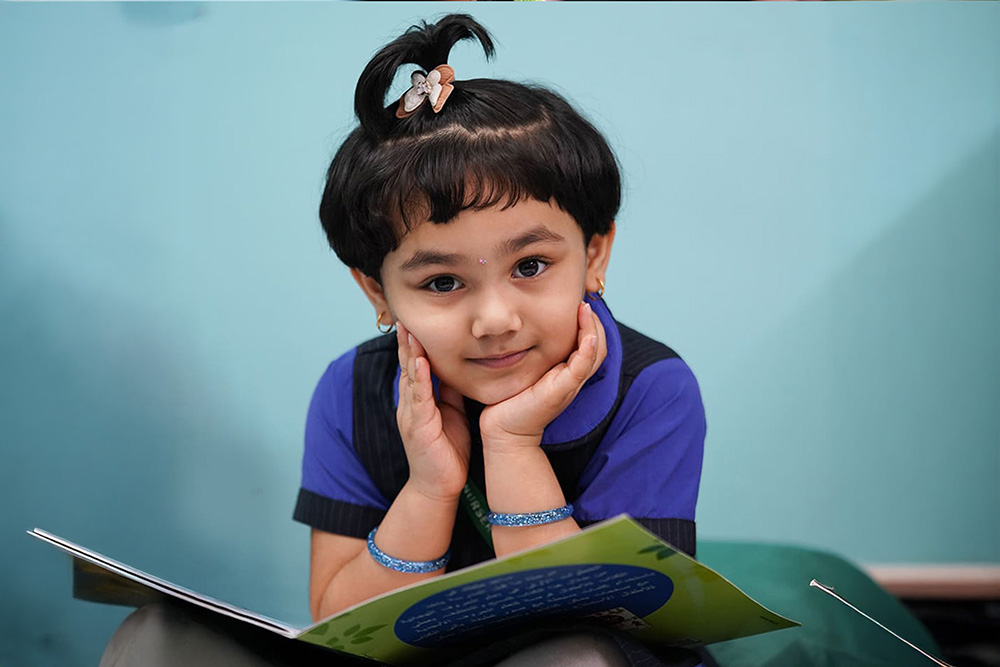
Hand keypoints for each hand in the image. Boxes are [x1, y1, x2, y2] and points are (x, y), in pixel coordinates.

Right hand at [396, 322, 471, 500]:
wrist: (439, 486)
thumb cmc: (447, 452)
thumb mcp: (451, 414)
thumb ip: (450, 392)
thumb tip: (458, 368)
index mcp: (418, 400)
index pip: (414, 364)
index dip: (413, 342)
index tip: (415, 319)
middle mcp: (410, 404)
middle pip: (407, 364)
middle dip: (407, 339)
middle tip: (406, 313)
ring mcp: (411, 414)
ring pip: (409, 376)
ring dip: (409, 352)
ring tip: (410, 329)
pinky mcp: (418, 426)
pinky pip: (418, 397)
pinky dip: (419, 378)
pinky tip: (421, 361)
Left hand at [480, 302, 607, 450]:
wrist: (503, 431)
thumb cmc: (511, 399)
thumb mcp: (523, 368)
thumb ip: (529, 350)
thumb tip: (518, 322)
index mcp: (566, 370)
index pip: (589, 340)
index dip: (587, 319)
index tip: (576, 299)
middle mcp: (573, 376)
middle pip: (598, 343)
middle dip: (594, 318)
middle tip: (583, 298)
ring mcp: (570, 383)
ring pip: (595, 351)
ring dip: (593, 328)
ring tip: (585, 308)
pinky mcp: (563, 390)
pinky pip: (583, 366)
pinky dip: (588, 347)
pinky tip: (586, 333)